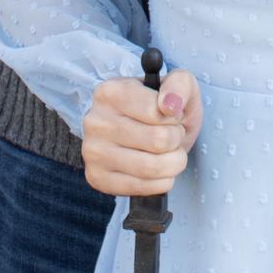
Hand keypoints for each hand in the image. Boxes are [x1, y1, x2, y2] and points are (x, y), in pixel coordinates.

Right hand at [82, 69, 202, 196]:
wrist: (149, 134)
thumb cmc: (163, 109)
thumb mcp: (179, 85)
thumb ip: (179, 85)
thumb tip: (169, 105)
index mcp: (110, 91)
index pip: (156, 112)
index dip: (174, 118)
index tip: (171, 116)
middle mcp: (95, 120)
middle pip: (157, 140)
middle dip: (176, 140)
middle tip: (173, 136)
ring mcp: (92, 151)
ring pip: (151, 167)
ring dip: (173, 163)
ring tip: (170, 153)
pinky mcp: (96, 177)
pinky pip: (141, 188)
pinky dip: (161, 182)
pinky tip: (159, 170)